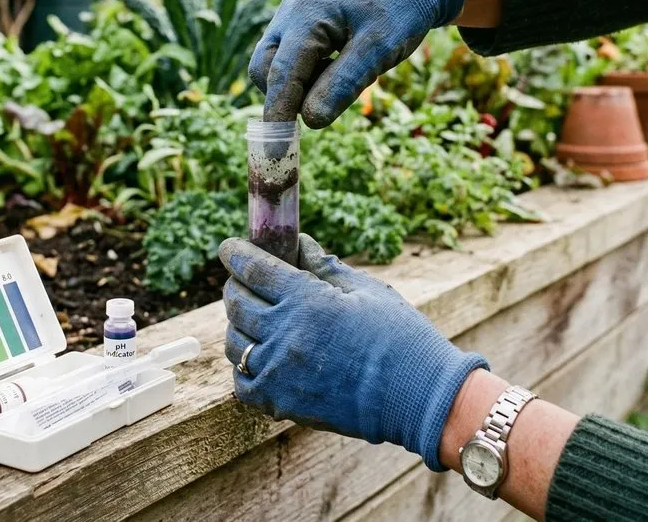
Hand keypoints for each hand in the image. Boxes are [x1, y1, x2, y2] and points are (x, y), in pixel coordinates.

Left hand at [219, 234, 487, 469]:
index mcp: (307, 300)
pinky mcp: (284, 403)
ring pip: (235, 343)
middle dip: (235, 285)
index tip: (229, 247)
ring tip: (250, 319)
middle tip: (242, 280)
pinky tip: (258, 357)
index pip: (254, 268)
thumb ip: (325, 267)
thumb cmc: (400, 337)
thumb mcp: (366, 290)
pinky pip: (244, 384)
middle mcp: (286, 335)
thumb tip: (299, 243)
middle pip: (237, 303)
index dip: (236, 254)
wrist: (418, 396)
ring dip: (236, 325)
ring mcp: (281, 372)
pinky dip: (244, 367)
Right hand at [248, 0, 466, 126]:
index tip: (276, 150)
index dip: (278, 113)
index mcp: (307, 14)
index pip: (282, 73)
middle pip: (264, 69)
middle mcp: (290, 12)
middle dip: (285, 98)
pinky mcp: (297, 24)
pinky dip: (306, 74)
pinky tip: (338, 67)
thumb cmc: (400, 13)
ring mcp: (290, 16)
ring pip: (273, 65)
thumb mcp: (378, 51)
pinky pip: (288, 58)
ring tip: (343, 75)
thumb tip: (310, 121)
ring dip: (299, 85)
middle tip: (327, 106)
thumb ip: (343, 85)